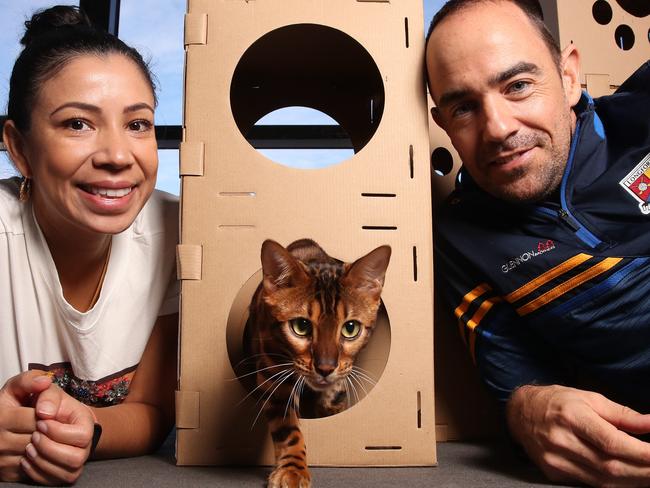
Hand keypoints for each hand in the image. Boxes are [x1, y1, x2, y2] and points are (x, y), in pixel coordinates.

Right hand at [0, 371, 51, 481]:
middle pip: (36, 438)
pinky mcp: (6, 474)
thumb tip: (45, 382)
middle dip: (50, 431)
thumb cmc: (16, 403)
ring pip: (37, 456)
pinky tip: (46, 450)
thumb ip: (30, 380)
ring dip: (50, 447)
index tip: (50, 414)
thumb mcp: (19, 386)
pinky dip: (45, 462)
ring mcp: (0, 459)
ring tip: (50, 437)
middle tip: (52, 426)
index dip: (48, 416)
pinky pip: (34, 472)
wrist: (4, 426)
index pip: (34, 419)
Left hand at [20, 382, 95, 484]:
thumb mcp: (50, 393)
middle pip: (75, 459)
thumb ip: (47, 395)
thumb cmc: (52, 404)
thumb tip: (44, 412)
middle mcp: (86, 446)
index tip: (40, 422)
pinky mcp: (62, 473)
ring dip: (43, 462)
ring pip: (65, 474)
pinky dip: (37, 473)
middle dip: (50, 448)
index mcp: (87, 425)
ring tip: (29, 447)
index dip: (58, 431)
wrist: (53, 418)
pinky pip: (53, 481)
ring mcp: (75, 462)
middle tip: (33, 436)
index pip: (81, 436)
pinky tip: (26, 459)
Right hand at [507, 384, 649, 486]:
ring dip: (633, 481)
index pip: (611, 442)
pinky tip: (628, 478)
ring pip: (603, 481)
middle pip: (611, 466)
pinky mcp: (553, 473)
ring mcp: (555, 460)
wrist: (520, 413)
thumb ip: (623, 414)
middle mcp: (560, 440)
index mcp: (571, 416)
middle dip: (644, 471)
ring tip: (649, 475)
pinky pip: (590, 484)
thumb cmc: (558, 402)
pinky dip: (614, 484)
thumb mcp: (589, 398)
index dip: (641, 453)